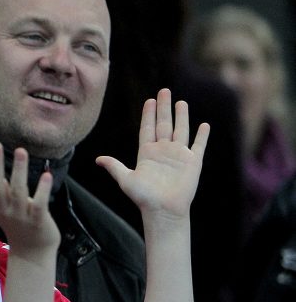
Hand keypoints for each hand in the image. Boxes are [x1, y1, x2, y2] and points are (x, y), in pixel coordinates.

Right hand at [0, 141, 58, 255]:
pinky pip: (39, 204)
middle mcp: (3, 209)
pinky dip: (42, 190)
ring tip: (21, 151)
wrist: (31, 251)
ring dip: (19, 171)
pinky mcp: (38, 221)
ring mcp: (20, 216)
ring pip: (18, 192)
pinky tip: (46, 175)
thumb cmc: (14, 222)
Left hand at [96, 88, 208, 221]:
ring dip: (181, 116)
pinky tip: (204, 124)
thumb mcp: (126, 180)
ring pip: (181, 130)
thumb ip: (114, 166)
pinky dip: (201, 135)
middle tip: (164, 90)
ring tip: (180, 102)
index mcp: (147, 153)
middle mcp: (163, 151)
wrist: (163, 210)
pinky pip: (198, 145)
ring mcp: (178, 155)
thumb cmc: (143, 197)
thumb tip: (98, 159)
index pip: (147, 128)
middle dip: (164, 107)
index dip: (148, 114)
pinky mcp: (193, 162)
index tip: (149, 100)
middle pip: (164, 124)